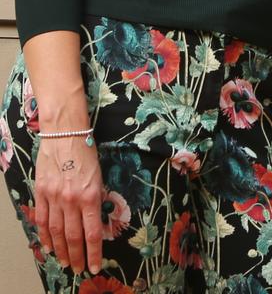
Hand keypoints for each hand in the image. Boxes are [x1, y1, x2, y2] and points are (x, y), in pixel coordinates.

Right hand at [35, 135, 102, 274]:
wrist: (66, 133)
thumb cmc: (86, 152)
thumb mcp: (99, 176)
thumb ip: (95, 199)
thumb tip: (94, 221)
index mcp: (90, 195)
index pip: (91, 233)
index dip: (92, 253)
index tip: (94, 267)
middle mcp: (71, 199)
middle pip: (73, 237)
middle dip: (76, 256)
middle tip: (77, 269)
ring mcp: (54, 197)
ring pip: (56, 232)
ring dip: (60, 250)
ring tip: (64, 262)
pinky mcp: (41, 192)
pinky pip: (41, 220)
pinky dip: (44, 236)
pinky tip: (48, 246)